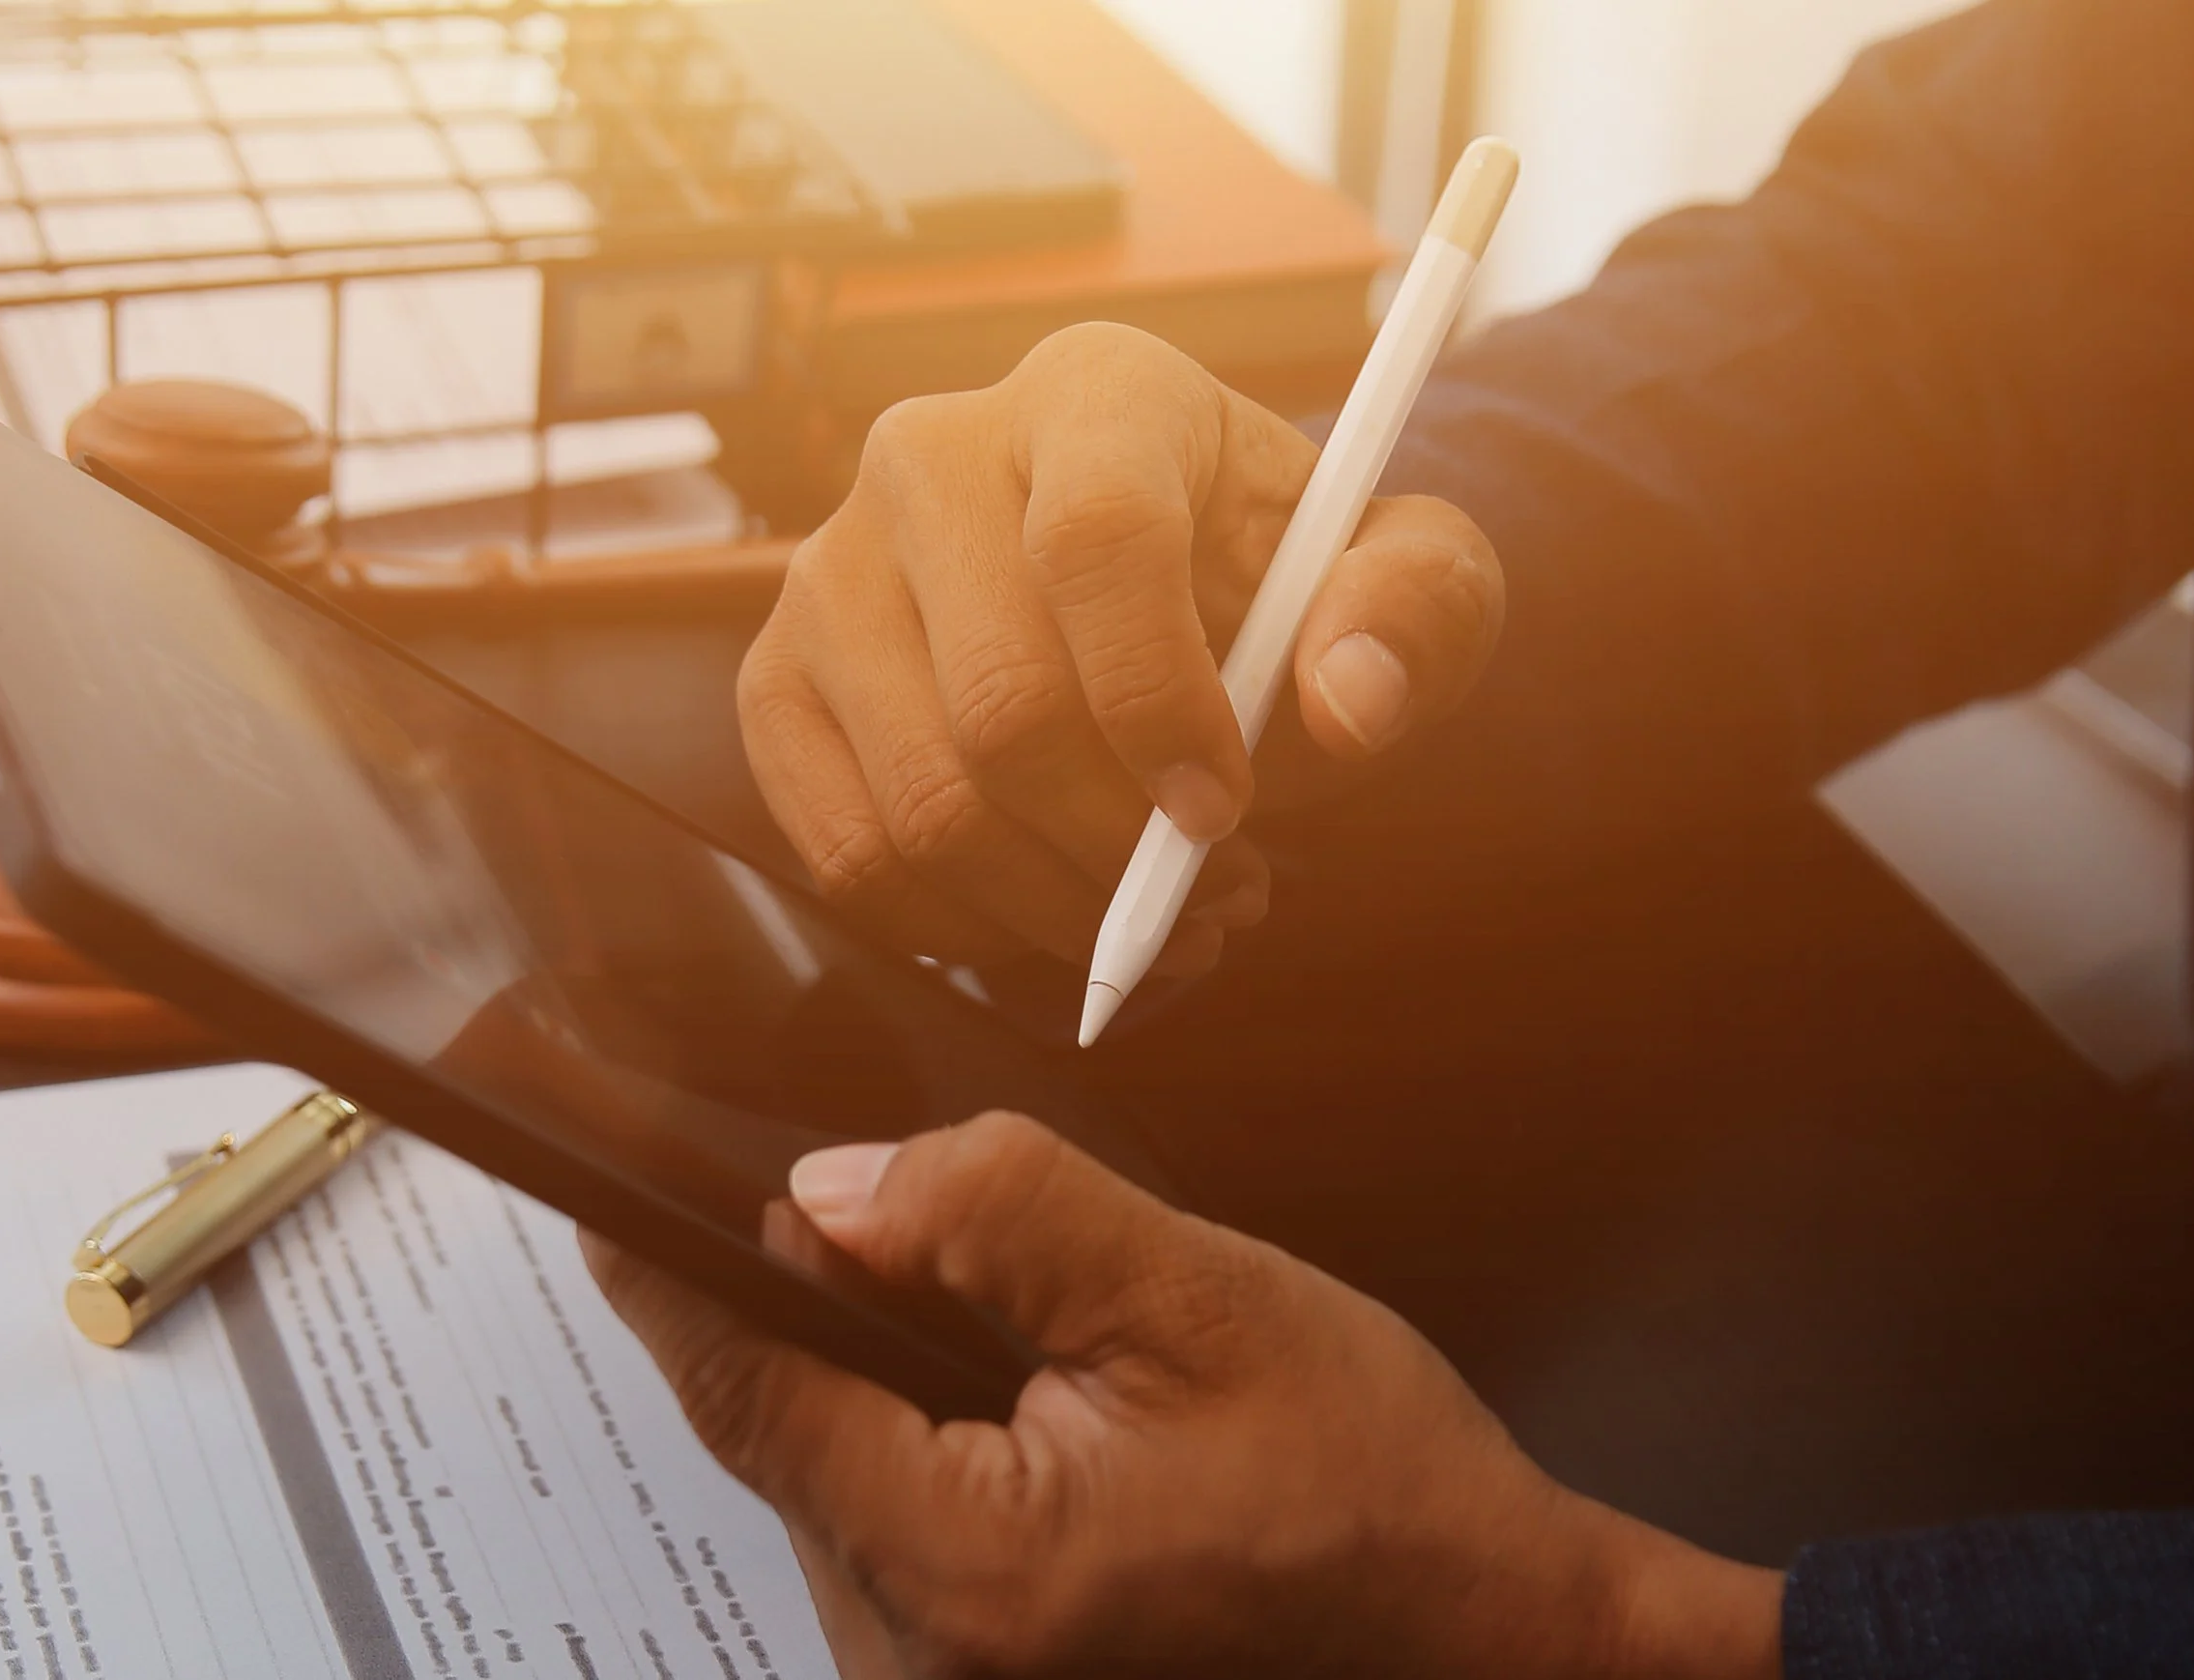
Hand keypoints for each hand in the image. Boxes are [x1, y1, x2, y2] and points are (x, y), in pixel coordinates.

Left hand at [585, 1115, 1781, 1678]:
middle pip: (793, 1437)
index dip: (674, 1274)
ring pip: (842, 1485)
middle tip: (930, 1236)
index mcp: (971, 1569)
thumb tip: (834, 1188)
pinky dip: (924, 1453)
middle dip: (828, 1313)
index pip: (755, 1391)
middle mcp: (928, 1662)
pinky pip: (895, 1538)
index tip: (607, 1196)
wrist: (1485, 1637)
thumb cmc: (1381, 1494)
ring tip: (1037, 1351)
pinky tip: (1032, 1420)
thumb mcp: (1202, 1301)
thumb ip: (1006, 1217)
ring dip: (887, 1388)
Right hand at [740, 323, 1502, 973]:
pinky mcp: (779, 684)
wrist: (1167, 596)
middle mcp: (929, 454)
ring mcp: (830, 572)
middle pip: (999, 703)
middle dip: (1121, 849)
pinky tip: (1052, 911)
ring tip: (1160, 917)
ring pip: (923, 804)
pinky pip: (851, 856)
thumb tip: (1347, 703)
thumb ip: (1414, 615)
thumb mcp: (1401, 578)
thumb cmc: (1281, 584)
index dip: (1160, 701)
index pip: (1095, 541)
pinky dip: (965, 928)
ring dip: (1057, 910)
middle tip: (1220, 897)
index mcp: (1096, 394)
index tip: (1225, 811)